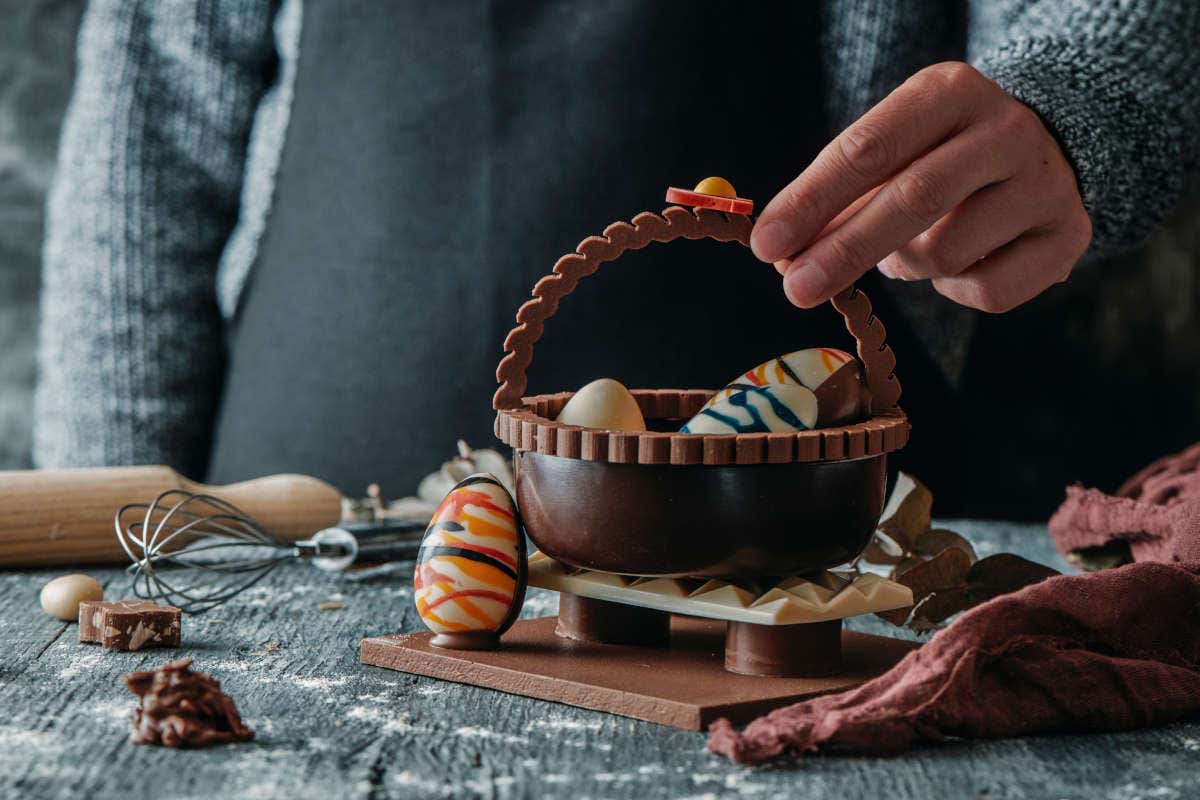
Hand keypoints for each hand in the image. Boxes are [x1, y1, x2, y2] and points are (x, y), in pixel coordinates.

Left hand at [753, 61, 1091, 312]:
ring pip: (944, 253)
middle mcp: (1005, 130)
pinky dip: (953, 290)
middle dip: (843, 251)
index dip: (812, 200)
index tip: (767, 244)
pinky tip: (963, 260)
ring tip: (911, 247)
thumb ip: (839, 197)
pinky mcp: (1067, 237)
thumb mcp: (893, 151)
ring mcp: (1045, 183)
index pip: (868, 148)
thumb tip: (784, 256)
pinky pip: (983, 290)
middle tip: (794, 290)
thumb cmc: (940, 155)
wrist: (1050, 149)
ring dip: (906, 266)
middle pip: (912, 199)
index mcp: (949, 92)